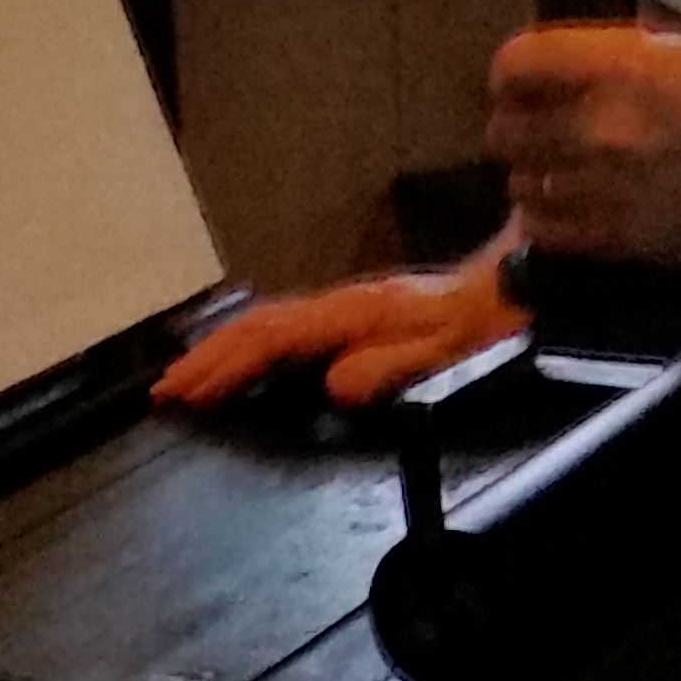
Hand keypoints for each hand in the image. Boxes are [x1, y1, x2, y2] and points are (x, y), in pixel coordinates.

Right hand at [152, 244, 519, 411]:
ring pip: (270, 323)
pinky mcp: (359, 314)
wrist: (518, 288)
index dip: (225, 366)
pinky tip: (246, 358)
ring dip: (224, 349)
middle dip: (207, 358)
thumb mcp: (445, 354)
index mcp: (356, 315)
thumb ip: (389, 368)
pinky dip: (254, 343)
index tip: (185, 392)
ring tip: (186, 375)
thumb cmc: (485, 327)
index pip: (273, 339)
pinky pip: (291, 327)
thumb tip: (332, 387)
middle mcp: (344, 304)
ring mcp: (350, 306)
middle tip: (163, 390)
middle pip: (258, 327)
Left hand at [485, 20, 680, 268]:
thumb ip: (621, 53)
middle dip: (516, 125)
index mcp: (614, 66)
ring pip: (519, 182)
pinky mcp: (613, 238)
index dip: (511, 72)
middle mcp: (593, 124)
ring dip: (532, 174)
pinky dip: (546, 217)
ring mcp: (598, 187)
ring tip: (556, 172)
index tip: (523, 80)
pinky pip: (545, 229)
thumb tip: (579, 62)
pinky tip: (566, 208)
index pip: (515, 63)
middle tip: (537, 128)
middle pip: (505, 129)